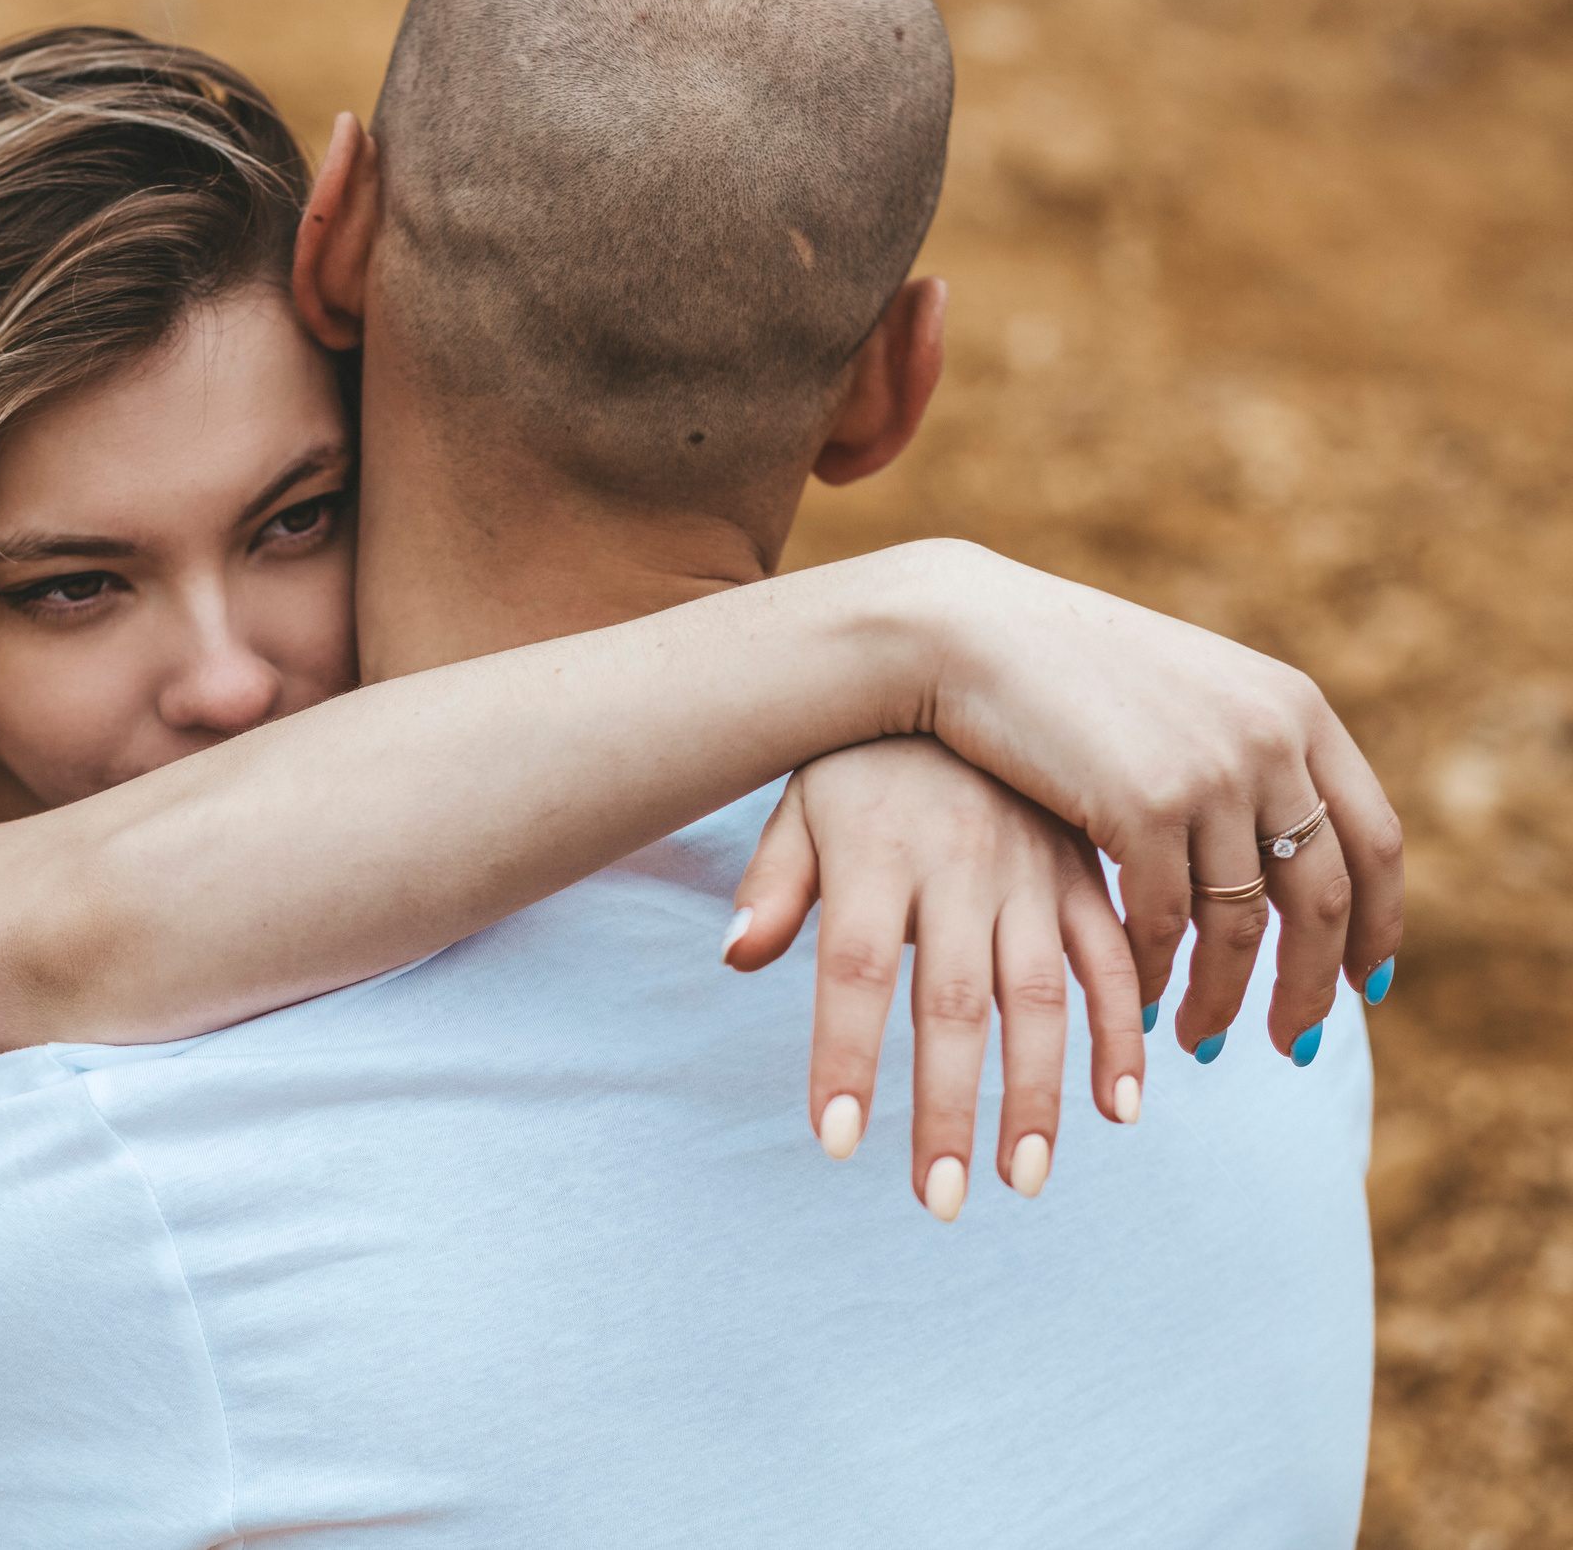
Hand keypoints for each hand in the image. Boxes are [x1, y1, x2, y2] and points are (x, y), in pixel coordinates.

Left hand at [729, 737, 1141, 1219]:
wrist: (963, 657)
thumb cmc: (863, 756)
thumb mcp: (803, 798)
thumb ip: (773, 880)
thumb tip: (735, 956)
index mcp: (879, 853)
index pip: (854, 970)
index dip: (847, 1057)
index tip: (836, 1144)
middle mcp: (959, 867)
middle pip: (952, 1003)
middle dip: (948, 1110)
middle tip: (937, 1202)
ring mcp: (1031, 872)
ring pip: (1041, 996)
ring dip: (1040, 1094)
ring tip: (1026, 1181)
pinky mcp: (1084, 876)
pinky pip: (1114, 960)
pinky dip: (1124, 1033)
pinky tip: (1124, 1107)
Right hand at [891, 541, 1401, 1060]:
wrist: (969, 631)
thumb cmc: (1060, 666)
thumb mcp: (1180, 695)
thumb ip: (1239, 753)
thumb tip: (1275, 844)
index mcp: (1295, 708)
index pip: (1374, 838)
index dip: (1380, 924)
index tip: (1367, 987)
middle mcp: (1272, 739)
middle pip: (1324, 898)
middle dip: (1313, 986)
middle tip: (1294, 1045)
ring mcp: (1212, 772)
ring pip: (1242, 924)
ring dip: (1224, 996)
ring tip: (1203, 1040)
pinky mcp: (1143, 805)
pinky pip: (1163, 922)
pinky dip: (1151, 973)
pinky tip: (1137, 1000)